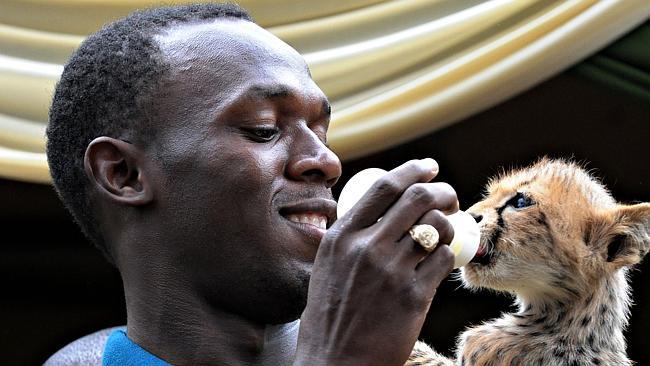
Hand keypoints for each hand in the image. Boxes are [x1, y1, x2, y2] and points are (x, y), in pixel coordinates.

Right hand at [294, 159, 456, 365]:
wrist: (334, 361)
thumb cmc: (330, 315)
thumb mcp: (327, 266)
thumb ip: (350, 238)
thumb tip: (381, 212)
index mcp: (341, 236)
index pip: (383, 187)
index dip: (413, 170)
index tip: (429, 167)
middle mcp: (365, 248)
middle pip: (417, 199)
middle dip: (442, 190)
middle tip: (449, 196)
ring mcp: (390, 271)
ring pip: (436, 227)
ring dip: (450, 222)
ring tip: (449, 230)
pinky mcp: (413, 296)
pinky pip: (442, 259)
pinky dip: (449, 253)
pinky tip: (443, 259)